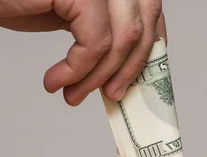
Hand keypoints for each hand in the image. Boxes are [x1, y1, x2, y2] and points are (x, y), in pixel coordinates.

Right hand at [0, 0, 166, 105]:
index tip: (136, 78)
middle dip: (130, 68)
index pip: (150, 11)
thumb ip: (95, 28)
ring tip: (73, 94)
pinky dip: (79, 70)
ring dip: (98, 76)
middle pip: (144, 23)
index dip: (149, 47)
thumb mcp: (67, 13)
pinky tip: (57, 80)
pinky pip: (95, 42)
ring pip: (123, 38)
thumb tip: (121, 66)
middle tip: (112, 96)